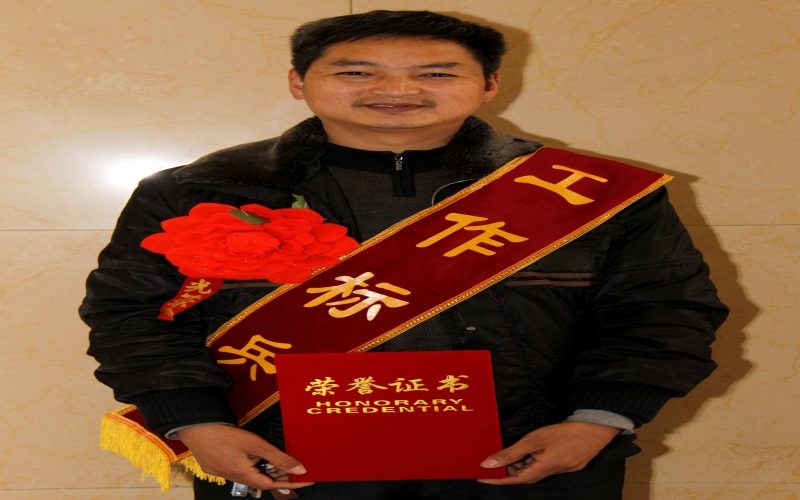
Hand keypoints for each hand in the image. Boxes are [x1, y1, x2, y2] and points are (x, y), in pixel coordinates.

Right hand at [176, 424, 314, 490]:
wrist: (194, 427)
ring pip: (251, 475)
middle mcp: (233, 478)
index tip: (306, 480)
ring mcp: (223, 472)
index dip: (291, 483)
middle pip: (261, 481)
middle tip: (297, 469)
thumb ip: (278, 458)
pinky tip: (260, 457)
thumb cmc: (224, 434)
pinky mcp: (216, 466)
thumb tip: (299, 469)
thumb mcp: (255, 444)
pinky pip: (240, 470)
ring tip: (283, 463)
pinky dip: (254, 466)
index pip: (272, 485)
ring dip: (266, 470)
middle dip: (279, 476)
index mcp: (242, 475)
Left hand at [477, 422, 620, 484]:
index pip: (515, 480)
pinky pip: (545, 466)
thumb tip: (488, 464)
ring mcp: (563, 469)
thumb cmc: (564, 432)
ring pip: (536, 471)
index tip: (481, 477)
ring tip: (515, 452)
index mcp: (544, 469)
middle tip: (498, 458)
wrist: (596, 427)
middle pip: (526, 476)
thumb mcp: (534, 440)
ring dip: (523, 464)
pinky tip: (532, 451)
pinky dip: (535, 460)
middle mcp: (554, 473)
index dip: (497, 479)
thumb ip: (511, 453)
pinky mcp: (569, 464)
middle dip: (511, 469)